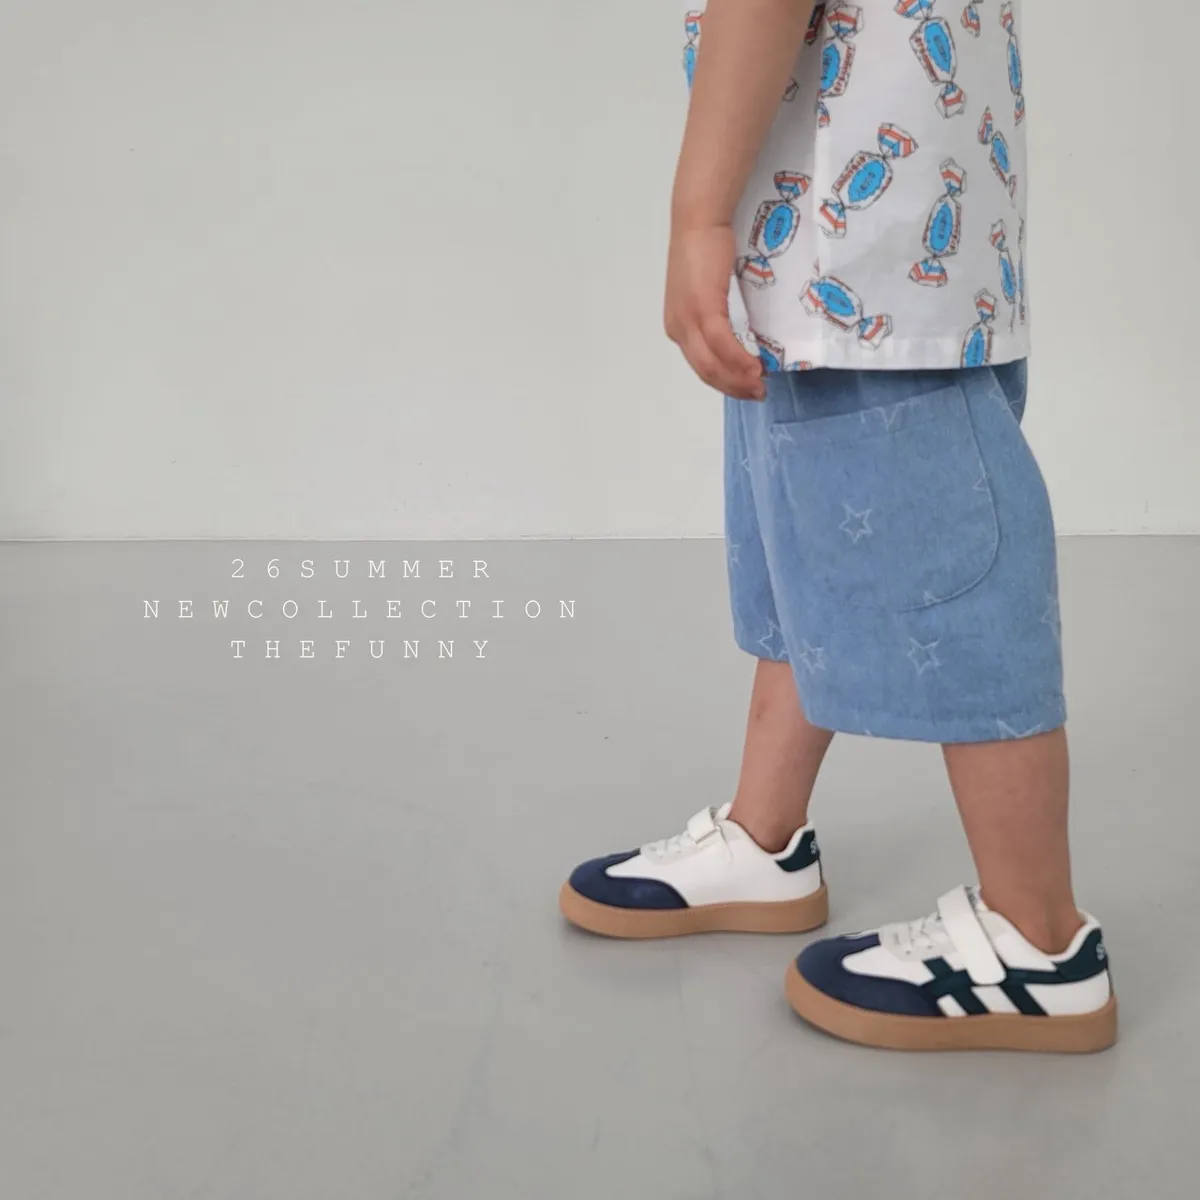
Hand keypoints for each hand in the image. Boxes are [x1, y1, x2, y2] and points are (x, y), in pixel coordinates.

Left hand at [664, 223, 765, 400]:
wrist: (699, 221)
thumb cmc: (706, 250)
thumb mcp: (707, 291)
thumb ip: (714, 315)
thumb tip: (735, 335)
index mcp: (678, 327)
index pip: (701, 367)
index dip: (724, 383)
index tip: (747, 389)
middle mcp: (678, 328)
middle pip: (706, 372)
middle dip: (734, 388)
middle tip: (759, 394)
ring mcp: (688, 320)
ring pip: (713, 364)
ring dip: (739, 380)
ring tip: (761, 386)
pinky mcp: (703, 309)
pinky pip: (723, 346)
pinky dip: (739, 361)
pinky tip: (756, 368)